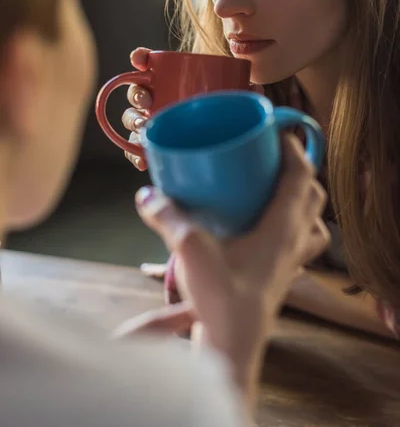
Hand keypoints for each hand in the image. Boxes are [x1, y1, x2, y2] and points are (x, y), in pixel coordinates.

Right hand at [116, 135, 328, 407]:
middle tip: (271, 160)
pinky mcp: (283, 275)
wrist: (233, 344)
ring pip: (313, 221)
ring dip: (301, 200)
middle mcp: (295, 240)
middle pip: (312, 196)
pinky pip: (301, 242)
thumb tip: (147, 194)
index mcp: (283, 226)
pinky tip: (265, 228)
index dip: (294, 149)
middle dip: (298, 171)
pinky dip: (292, 226)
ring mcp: (293, 260)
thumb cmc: (222, 296)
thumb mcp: (191, 249)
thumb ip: (168, 217)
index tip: (277, 132)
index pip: (301, 176)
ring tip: (275, 191)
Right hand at [121, 48, 262, 172]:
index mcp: (171, 80)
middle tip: (147, 100)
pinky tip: (143, 160)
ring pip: (133, 120)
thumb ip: (244, 90)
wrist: (221, 139)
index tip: (140, 59)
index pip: (149, 64)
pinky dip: (136, 155)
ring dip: (133, 122)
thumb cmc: (222, 111)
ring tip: (143, 127)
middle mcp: (157, 99)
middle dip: (137, 93)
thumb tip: (256, 87)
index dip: (140, 59)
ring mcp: (153, 123)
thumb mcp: (232, 95)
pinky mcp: (153, 146)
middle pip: (137, 93)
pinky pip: (137, 151)